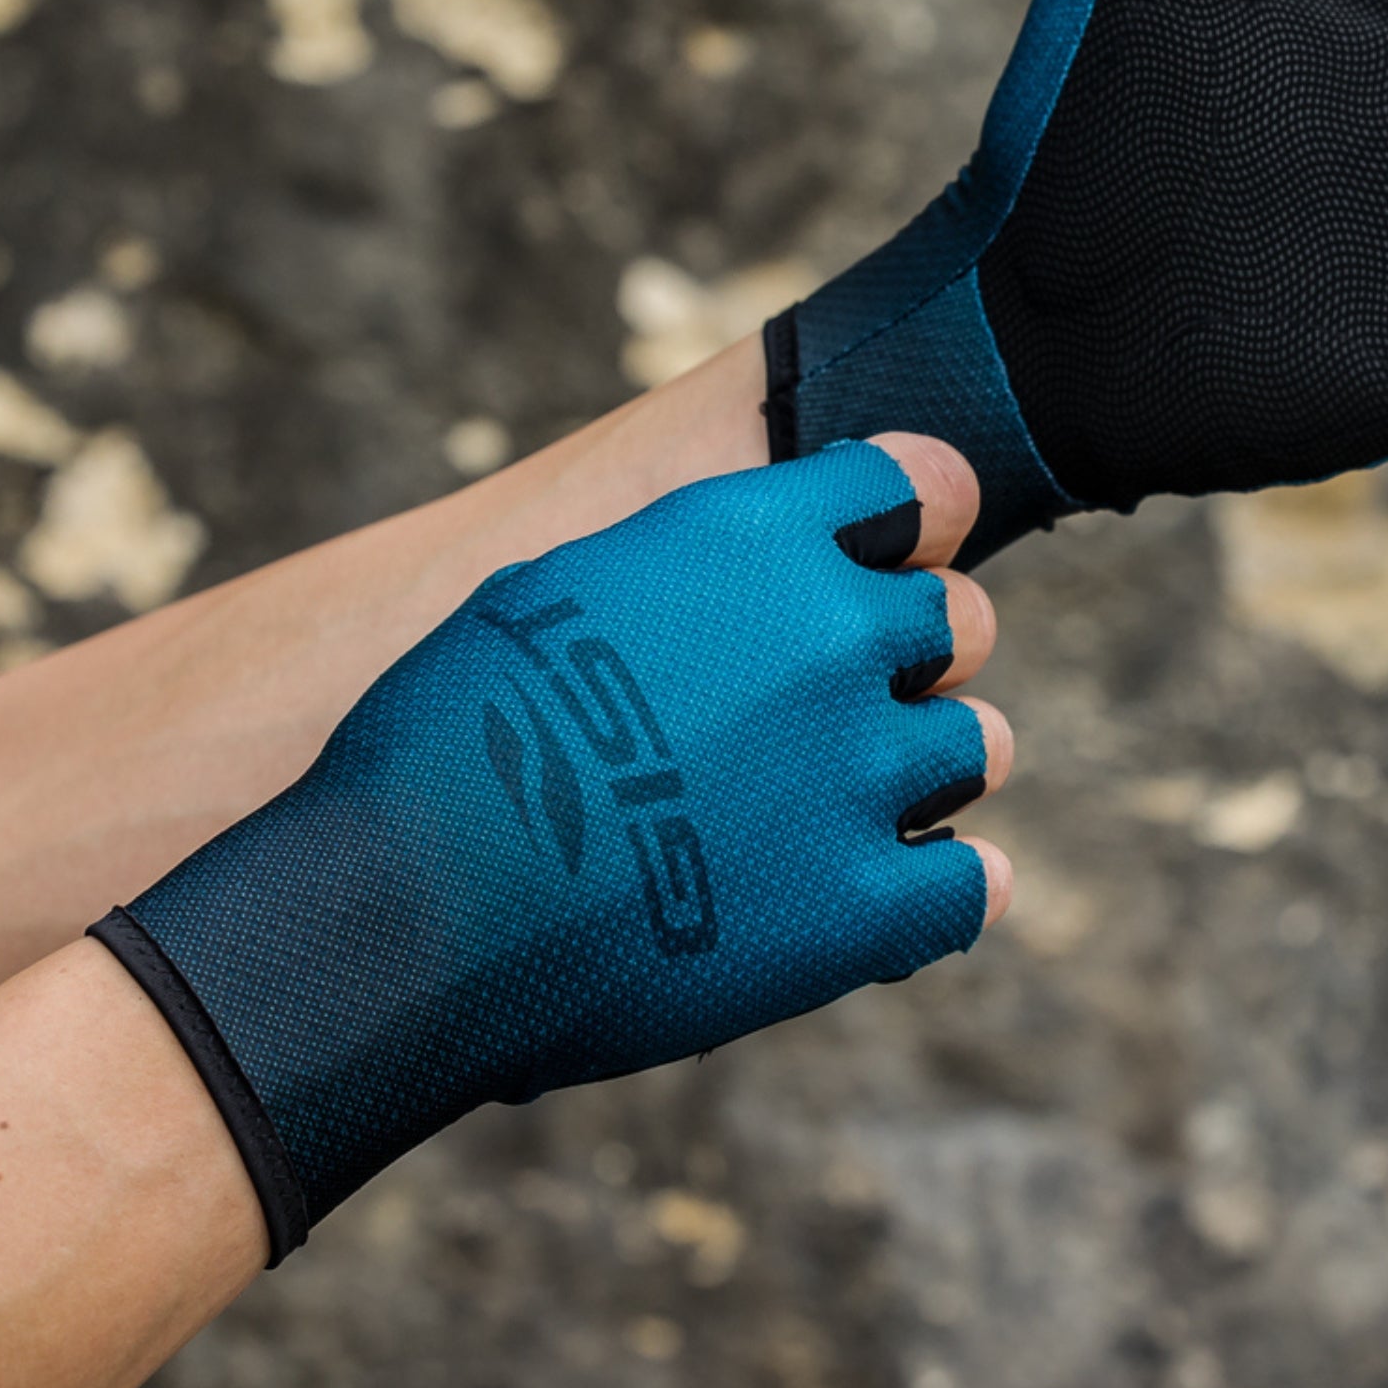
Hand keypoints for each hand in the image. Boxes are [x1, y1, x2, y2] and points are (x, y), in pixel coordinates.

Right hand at [89, 436, 1011, 1261]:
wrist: (409, 904)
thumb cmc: (449, 736)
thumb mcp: (562, 591)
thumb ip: (690, 572)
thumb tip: (741, 590)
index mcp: (756, 536)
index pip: (918, 481)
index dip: (912, 519)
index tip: (896, 553)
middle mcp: (831, 633)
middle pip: (958, 619)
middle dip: (913, 655)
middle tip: (843, 708)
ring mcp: (858, 770)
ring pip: (978, 743)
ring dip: (926, 770)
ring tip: (847, 811)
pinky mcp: (862, 907)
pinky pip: (969, 884)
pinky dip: (939, 891)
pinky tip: (886, 898)